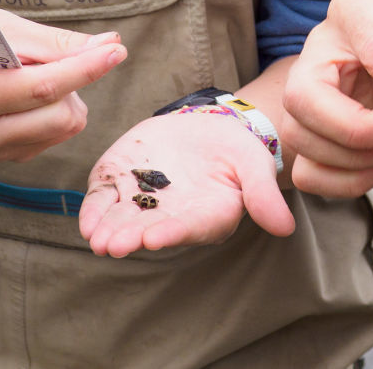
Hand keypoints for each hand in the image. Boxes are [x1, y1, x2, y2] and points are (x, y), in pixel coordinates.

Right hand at [0, 6, 126, 162]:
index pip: (43, 88)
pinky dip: (55, 112)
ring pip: (64, 127)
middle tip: (46, 57)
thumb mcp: (12, 28)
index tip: (117, 50)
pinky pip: (57, 137)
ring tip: (33, 74)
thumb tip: (111, 46)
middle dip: (71, 81)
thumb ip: (60, 43)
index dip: (86, 68)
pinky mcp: (1, 157)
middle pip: (61, 115)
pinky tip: (27, 96)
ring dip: (66, 97)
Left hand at [80, 108, 295, 256]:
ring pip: (123, 220)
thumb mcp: (255, 164)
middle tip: (114, 246)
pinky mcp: (122, 180)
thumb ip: (263, 194)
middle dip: (131, 237)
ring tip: (98, 240)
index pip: (189, 226)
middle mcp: (172, 214)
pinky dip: (95, 211)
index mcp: (206, 214)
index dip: (173, 232)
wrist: (207, 127)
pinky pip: (105, 199)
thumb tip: (285, 228)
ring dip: (109, 231)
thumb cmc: (235, 149)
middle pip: (150, 229)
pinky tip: (87, 223)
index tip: (156, 238)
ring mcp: (143, 200)